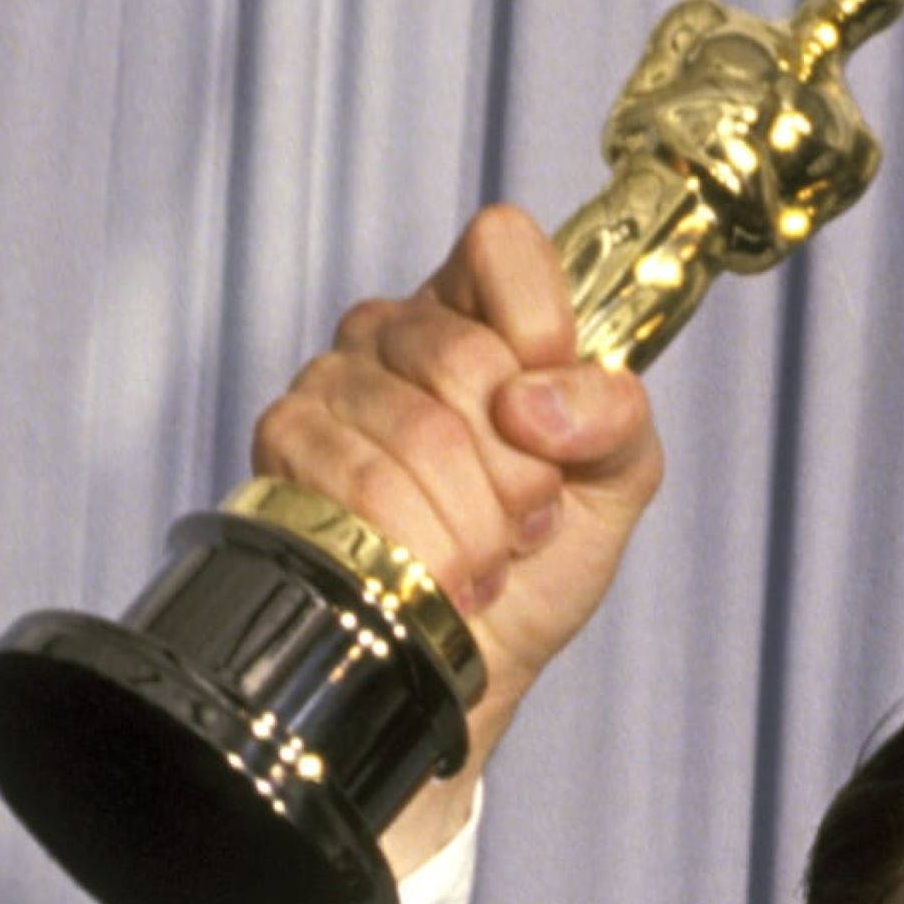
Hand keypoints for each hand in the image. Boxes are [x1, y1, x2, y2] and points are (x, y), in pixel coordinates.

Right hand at [249, 204, 663, 853]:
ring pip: (418, 432)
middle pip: (465, 357)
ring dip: (473, 526)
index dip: (542, 332)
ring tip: (484, 561)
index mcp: (478, 310)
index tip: (550, 418)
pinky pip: (362, 481)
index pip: (501, 245)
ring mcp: (333, 381)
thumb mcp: (616, 480)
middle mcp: (397, 331)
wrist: (477, 659)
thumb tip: (540, 401)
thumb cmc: (540, 561)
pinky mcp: (287, 443)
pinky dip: (420, 547)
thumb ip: (617, 415)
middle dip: (518, 471)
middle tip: (526, 521)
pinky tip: (432, 574)